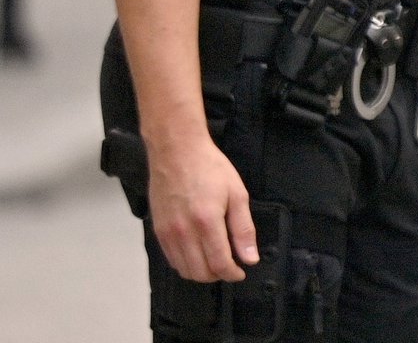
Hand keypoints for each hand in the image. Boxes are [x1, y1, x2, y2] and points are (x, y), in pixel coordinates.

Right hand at [147, 132, 258, 282]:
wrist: (177, 151)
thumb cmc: (210, 168)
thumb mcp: (237, 194)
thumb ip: (243, 229)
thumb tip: (250, 257)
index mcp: (206, 222)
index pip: (219, 263)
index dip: (233, 273)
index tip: (241, 272)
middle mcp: (183, 232)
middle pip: (200, 272)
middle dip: (218, 275)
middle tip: (230, 266)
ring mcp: (167, 233)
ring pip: (183, 269)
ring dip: (201, 272)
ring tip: (215, 260)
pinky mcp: (157, 230)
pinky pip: (171, 258)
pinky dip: (185, 263)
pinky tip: (197, 252)